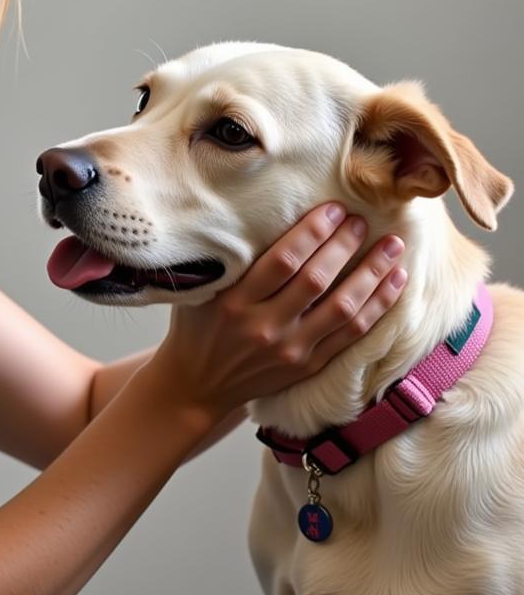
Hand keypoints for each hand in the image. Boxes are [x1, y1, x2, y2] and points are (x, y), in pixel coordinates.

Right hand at [153, 203, 406, 413]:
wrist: (197, 385)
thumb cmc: (199, 328)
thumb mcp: (204, 292)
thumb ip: (236, 264)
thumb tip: (280, 218)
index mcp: (234, 303)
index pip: (282, 261)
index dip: (313, 232)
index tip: (334, 209)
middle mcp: (264, 327)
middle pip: (316, 280)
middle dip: (345, 245)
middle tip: (362, 220)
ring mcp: (289, 350)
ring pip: (342, 308)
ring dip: (372, 273)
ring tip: (393, 246)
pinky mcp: (308, 366)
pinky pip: (352, 334)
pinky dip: (378, 306)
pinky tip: (395, 281)